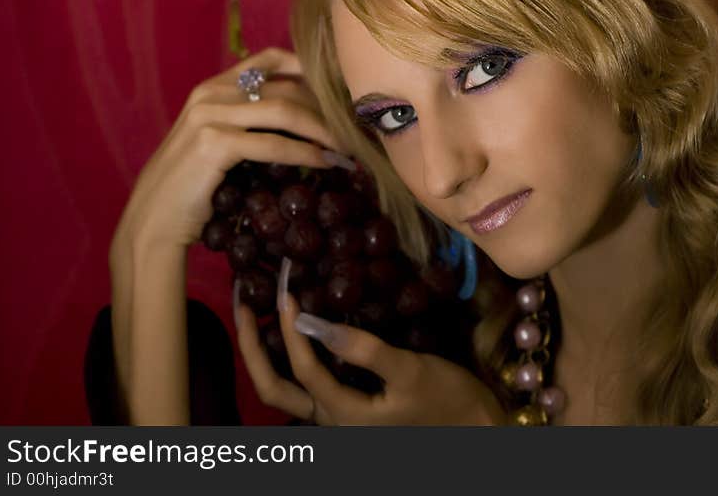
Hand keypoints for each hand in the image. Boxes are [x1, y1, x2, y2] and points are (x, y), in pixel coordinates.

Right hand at [113, 47, 348, 254]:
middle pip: (286, 87)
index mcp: (213, 87)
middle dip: (326, 108)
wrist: (155, 218)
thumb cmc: (193, 185)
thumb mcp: (218, 141)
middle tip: (354, 129)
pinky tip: (327, 163)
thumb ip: (248, 121)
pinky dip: (306, 153)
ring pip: (285, 111)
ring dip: (324, 130)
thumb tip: (304, 119)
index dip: (308, 69)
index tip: (338, 90)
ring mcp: (210, 115)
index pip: (269, 59)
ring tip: (349, 147)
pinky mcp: (214, 143)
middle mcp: (211, 93)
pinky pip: (274, 144)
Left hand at [235, 289, 506, 424]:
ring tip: (258, 312)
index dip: (290, 328)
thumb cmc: (446, 399)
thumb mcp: (409, 371)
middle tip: (243, 301)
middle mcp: (329, 421)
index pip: (302, 368)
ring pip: (284, 389)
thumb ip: (360, 348)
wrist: (474, 427)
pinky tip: (296, 328)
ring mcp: (336, 416)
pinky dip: (290, 355)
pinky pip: (305, 382)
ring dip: (264, 351)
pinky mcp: (347, 406)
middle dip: (251, 345)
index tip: (287, 289)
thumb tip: (310, 322)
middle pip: (272, 388)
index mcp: (342, 415)